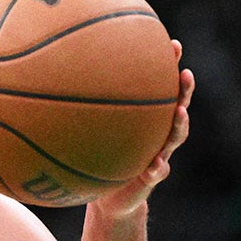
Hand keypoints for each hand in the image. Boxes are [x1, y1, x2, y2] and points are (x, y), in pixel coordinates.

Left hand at [93, 39, 195, 217]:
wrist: (109, 196)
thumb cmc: (100, 154)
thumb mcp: (90, 130)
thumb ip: (83, 107)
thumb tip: (55, 71)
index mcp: (147, 118)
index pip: (162, 86)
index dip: (170, 65)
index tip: (173, 44)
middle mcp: (157, 132)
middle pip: (178, 106)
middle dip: (184, 89)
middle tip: (185, 73)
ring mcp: (159, 154)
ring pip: (175, 137)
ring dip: (180, 125)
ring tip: (181, 113)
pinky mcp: (151, 178)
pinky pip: (158, 173)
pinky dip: (158, 168)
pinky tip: (156, 165)